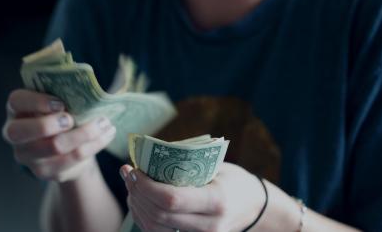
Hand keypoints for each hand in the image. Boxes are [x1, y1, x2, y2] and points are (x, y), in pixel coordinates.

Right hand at [2, 89, 115, 181]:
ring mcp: (27, 156)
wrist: (66, 147)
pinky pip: (72, 159)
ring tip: (104, 123)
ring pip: (54, 147)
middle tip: (72, 119)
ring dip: (84, 133)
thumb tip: (87, 82)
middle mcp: (14, 133)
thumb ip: (64, 92)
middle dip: (50, 124)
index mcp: (16, 109)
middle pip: (22, 132)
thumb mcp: (58, 100)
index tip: (61, 103)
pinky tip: (107, 134)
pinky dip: (94, 145)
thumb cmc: (61, 113)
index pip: (16, 101)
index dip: (37, 101)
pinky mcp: (45, 171)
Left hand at [120, 163, 265, 231]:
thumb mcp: (215, 167)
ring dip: (136, 206)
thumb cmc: (233, 180)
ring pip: (154, 229)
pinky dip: (144, 217)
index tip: (134, 169)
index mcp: (216, 201)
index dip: (146, 186)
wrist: (254, 208)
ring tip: (131, 185)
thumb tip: (147, 158)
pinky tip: (139, 200)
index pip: (171, 199)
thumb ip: (185, 165)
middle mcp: (208, 225)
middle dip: (137, 193)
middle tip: (128, 173)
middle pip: (158, 216)